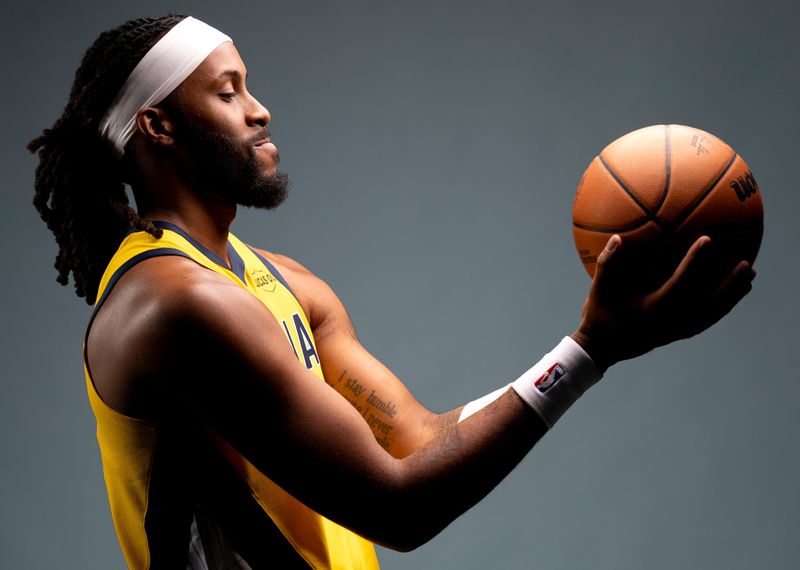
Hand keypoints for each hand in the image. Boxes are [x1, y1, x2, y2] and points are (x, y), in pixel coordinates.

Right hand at [571, 234, 755, 371]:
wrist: (599, 349)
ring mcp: (674, 331)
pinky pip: (704, 321)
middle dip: (729, 284)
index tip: (708, 240)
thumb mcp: (598, 289)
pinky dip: (720, 308)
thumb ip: (607, 263)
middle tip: (747, 265)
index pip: (680, 283)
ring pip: (711, 314)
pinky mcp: (675, 335)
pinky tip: (728, 298)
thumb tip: (617, 238)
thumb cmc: (598, 316)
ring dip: (731, 297)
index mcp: (653, 309)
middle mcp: (669, 323)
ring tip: (749, 280)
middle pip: (708, 304)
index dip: (694, 261)